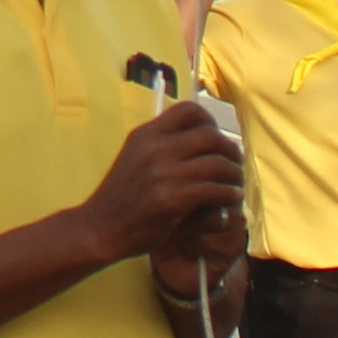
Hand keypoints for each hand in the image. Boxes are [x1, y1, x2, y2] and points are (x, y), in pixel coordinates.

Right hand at [78, 105, 242, 256]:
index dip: (210, 121)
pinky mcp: (173, 199)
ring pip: (217, 164)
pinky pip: (215, 190)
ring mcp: (164, 173)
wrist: (101, 227)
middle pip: (210, 135)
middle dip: (229, 149)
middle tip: (235, 162)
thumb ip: (161, 146)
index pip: (188, 110)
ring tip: (236, 182)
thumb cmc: (121, 196)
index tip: (216, 137)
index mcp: (146, 134)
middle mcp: (155, 148)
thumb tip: (198, 136)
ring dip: (234, 173)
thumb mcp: (135, 158)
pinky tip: (231, 197)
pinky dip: (229, 193)